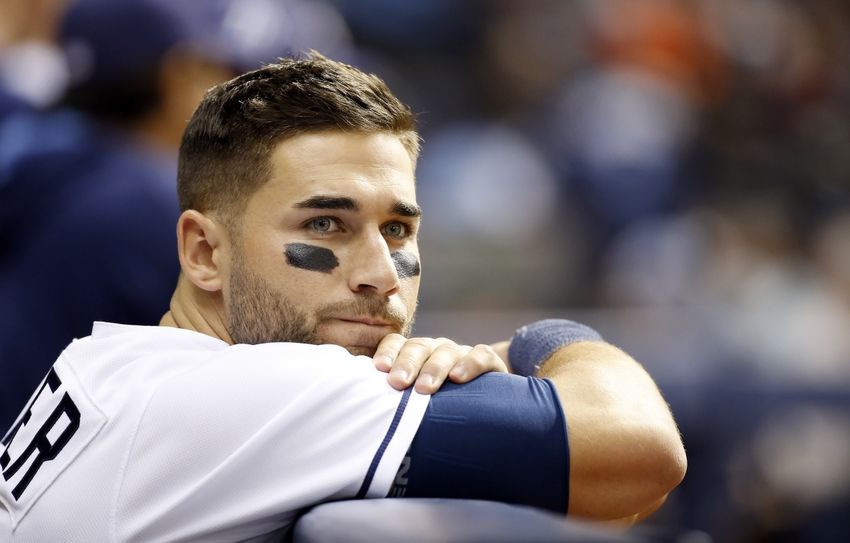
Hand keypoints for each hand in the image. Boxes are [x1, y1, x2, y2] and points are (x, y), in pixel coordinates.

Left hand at [373, 334, 508, 393]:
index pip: (396, 343)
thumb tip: (368, 420)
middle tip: (398, 383)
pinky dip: (470, 363)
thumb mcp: (415, 403)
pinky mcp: (488, 361)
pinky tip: (459, 377)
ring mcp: (461, 353)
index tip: (380, 369)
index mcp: (414, 355)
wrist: (486, 404)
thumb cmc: (440, 406)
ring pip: (445, 351)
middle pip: (418, 347)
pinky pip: (481, 354)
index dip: (388, 352)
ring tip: (424, 389)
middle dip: (407, 364)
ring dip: (433, 368)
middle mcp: (435, 350)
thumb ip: (396, 404)